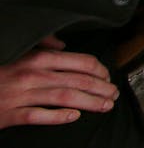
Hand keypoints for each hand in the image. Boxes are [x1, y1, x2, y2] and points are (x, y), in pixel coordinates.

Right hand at [0, 36, 116, 129]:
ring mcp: (21, 96)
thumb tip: (63, 44)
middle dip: (101, 88)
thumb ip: (42, 44)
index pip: (79, 62)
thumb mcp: (19, 51)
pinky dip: (58, 117)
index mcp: (37, 58)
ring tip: (105, 105)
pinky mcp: (10, 115)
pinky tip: (73, 117)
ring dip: (89, 102)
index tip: (108, 76)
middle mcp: (32, 75)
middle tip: (114, 93)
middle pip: (77, 81)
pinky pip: (39, 116)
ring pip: (65, 98)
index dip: (99, 70)